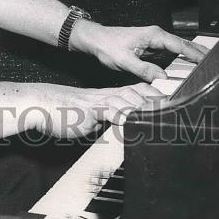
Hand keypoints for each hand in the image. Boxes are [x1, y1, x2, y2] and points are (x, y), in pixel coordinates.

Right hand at [14, 80, 166, 139]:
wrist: (41, 104)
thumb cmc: (63, 112)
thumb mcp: (90, 116)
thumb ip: (106, 120)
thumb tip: (120, 129)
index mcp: (108, 96)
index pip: (136, 90)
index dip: (154, 94)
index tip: (173, 100)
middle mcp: (106, 95)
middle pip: (137, 92)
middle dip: (157, 98)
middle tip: (177, 106)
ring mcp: (99, 101)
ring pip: (127, 99)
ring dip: (146, 107)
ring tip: (162, 114)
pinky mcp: (89, 110)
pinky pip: (109, 111)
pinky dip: (122, 116)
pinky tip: (132, 122)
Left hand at [69, 23, 207, 81]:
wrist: (96, 39)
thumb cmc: (108, 46)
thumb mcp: (125, 60)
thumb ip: (145, 70)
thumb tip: (163, 79)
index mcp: (154, 35)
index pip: (180, 45)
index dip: (196, 54)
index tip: (209, 62)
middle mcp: (156, 36)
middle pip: (183, 46)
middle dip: (199, 54)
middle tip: (215, 65)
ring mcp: (154, 41)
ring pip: (177, 49)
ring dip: (190, 57)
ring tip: (205, 68)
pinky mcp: (150, 47)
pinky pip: (170, 54)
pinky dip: (180, 59)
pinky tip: (185, 68)